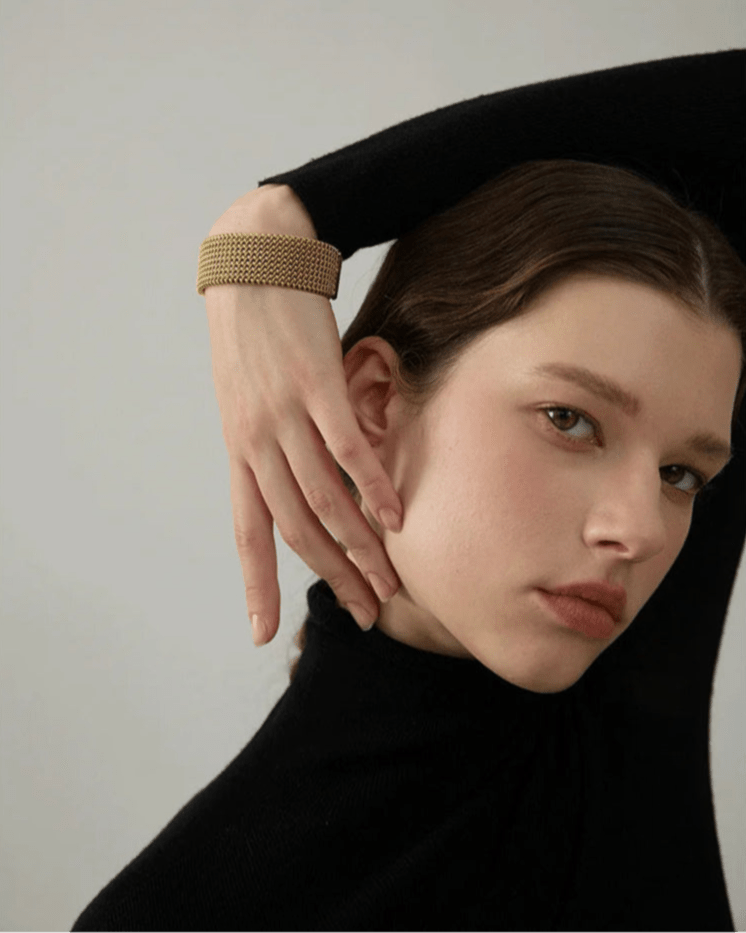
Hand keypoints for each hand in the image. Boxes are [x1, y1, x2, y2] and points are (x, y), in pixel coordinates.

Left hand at [203, 189, 402, 645]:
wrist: (256, 262)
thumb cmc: (257, 337)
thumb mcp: (248, 399)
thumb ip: (272, 446)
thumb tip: (305, 484)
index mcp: (239, 450)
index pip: (247, 531)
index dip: (255, 584)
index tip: (260, 632)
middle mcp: (257, 441)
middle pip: (297, 528)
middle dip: (333, 577)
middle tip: (365, 613)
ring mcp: (287, 414)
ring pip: (325, 498)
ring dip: (360, 546)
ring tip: (388, 582)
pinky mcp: (319, 384)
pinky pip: (349, 449)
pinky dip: (373, 487)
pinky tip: (395, 517)